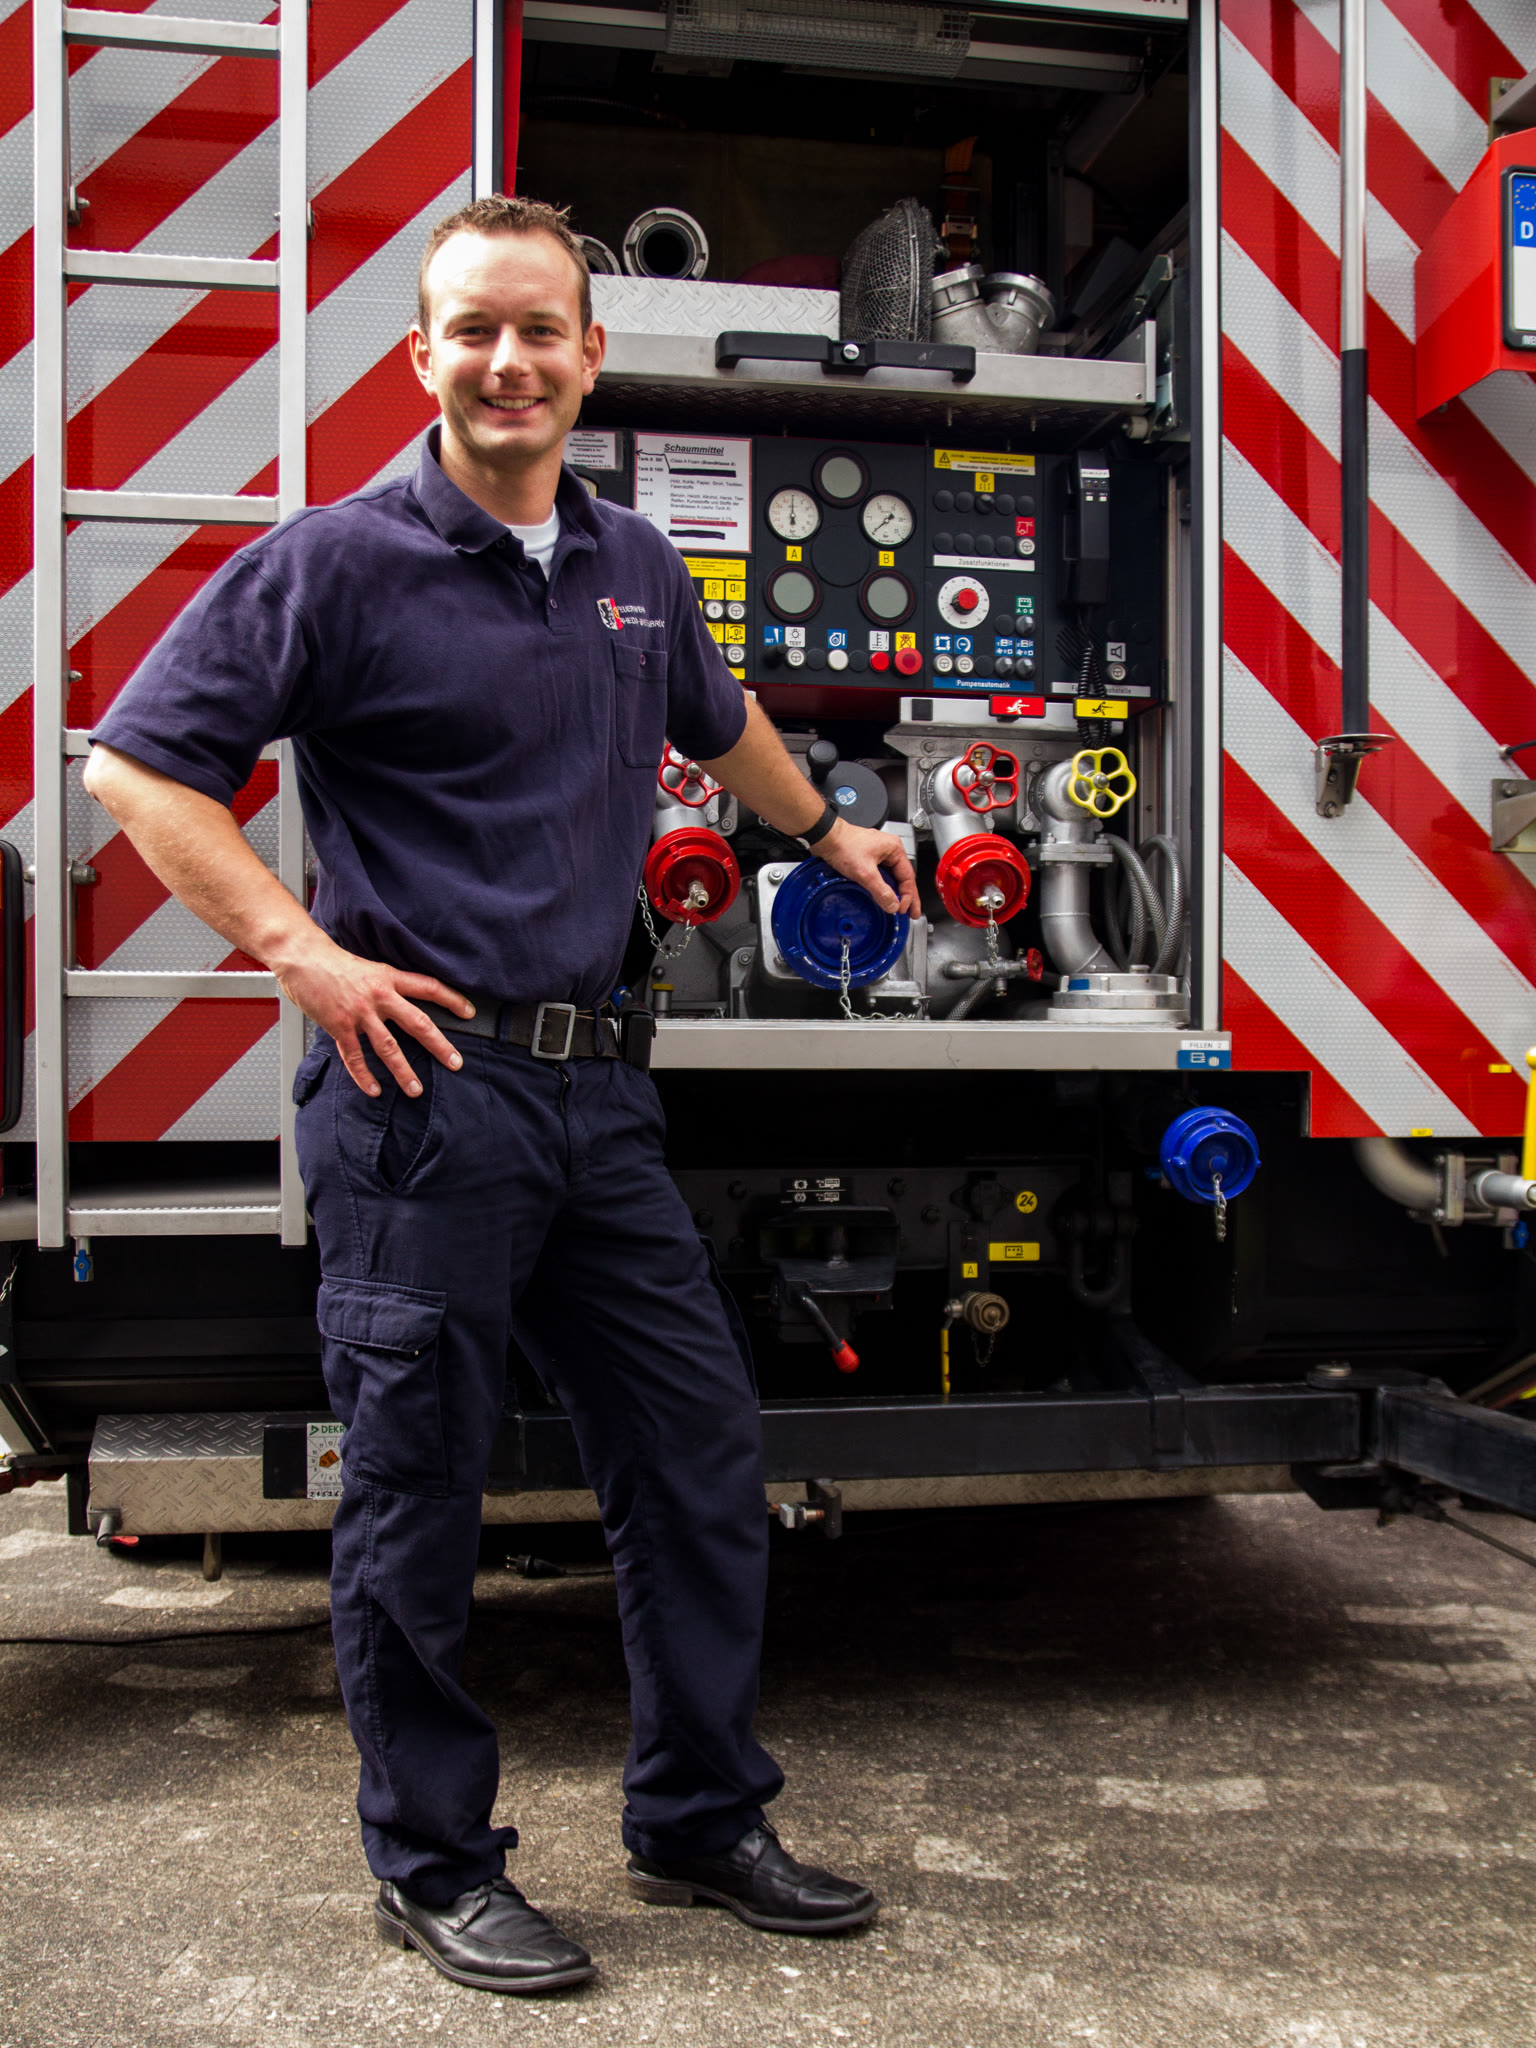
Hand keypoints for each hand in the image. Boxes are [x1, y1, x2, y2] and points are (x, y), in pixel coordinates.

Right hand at [272, 931, 475, 1096]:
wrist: (302, 956)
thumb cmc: (331, 961)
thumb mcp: (367, 967)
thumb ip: (384, 984)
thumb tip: (400, 999)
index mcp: (388, 978)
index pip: (429, 987)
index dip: (452, 999)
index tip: (469, 1012)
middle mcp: (379, 996)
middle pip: (418, 1023)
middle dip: (439, 1045)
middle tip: (456, 1062)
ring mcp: (360, 1013)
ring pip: (388, 1047)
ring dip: (403, 1071)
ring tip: (416, 1089)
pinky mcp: (339, 1025)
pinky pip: (355, 1056)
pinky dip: (364, 1076)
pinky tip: (374, 1090)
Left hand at [815, 818, 920, 916]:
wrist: (826, 838)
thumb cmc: (843, 845)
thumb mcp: (865, 872)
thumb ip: (881, 891)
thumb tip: (893, 905)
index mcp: (894, 849)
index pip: (908, 877)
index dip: (908, 896)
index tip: (904, 909)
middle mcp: (889, 851)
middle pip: (902, 878)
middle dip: (906, 896)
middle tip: (911, 912)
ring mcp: (878, 855)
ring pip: (891, 878)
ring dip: (894, 893)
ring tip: (898, 908)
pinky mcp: (868, 859)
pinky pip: (880, 876)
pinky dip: (883, 888)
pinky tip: (883, 897)